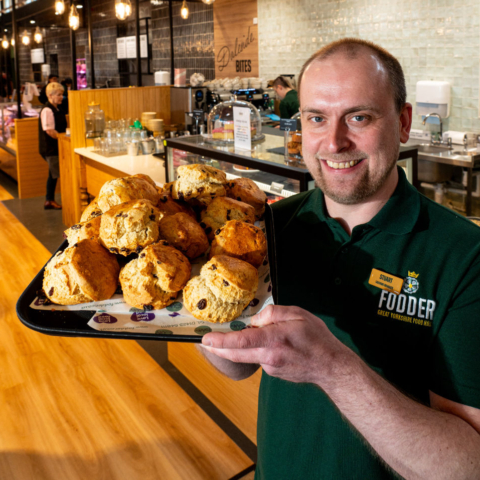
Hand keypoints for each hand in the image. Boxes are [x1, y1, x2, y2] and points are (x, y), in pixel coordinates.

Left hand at [202, 305, 347, 384]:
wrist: (331, 367)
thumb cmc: (317, 338)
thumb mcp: (298, 314)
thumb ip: (273, 313)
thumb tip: (255, 320)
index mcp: (274, 340)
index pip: (242, 341)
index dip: (221, 341)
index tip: (206, 340)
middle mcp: (269, 357)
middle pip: (236, 354)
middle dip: (218, 348)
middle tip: (205, 342)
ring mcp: (270, 368)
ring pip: (248, 355)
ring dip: (242, 346)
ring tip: (255, 335)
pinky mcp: (273, 373)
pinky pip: (259, 358)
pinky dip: (259, 350)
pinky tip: (275, 345)